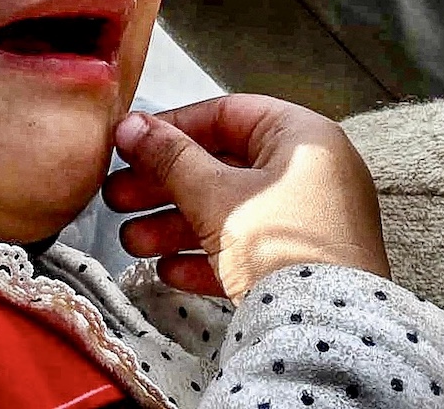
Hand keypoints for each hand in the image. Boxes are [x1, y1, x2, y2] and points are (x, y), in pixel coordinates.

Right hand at [104, 94, 390, 300]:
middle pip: (224, 166)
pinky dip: (208, 257)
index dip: (174, 127)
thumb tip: (131, 126)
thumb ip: (170, 159)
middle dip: (165, 186)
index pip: (228, 114)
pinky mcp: (304, 264)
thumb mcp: (215, 196)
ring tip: (130, 243)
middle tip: (117, 197)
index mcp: (301, 138)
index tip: (130, 142)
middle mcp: (310, 172)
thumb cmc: (279, 245)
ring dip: (176, 226)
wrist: (326, 329)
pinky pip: (249, 250)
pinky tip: (168, 272)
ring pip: (231, 212)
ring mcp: (310, 221)